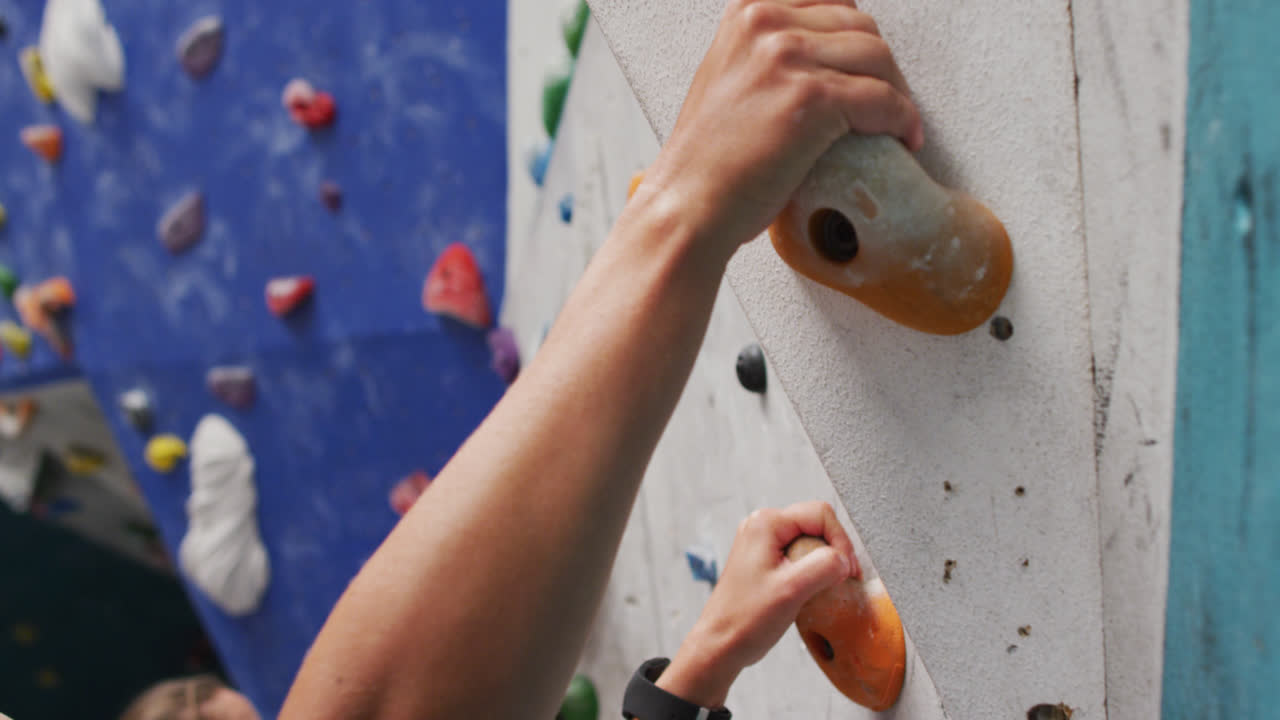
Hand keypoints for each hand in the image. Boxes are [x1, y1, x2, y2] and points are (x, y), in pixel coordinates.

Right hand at [636, 0, 922, 256]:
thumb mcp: (730, 77)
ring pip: (879, 59)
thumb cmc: (709, 160)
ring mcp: (788, 57)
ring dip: (897, 94)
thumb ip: (770, 53)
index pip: (832, 2)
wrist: (688, 205)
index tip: (866, 69)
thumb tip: (828, 55)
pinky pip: (883, 100)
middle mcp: (765, 23)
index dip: (856, 38)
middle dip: (882, 69)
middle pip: (862, 27)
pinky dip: (902, 121)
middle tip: (884, 104)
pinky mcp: (811, 98)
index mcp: (747, 12)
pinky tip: (902, 138)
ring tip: (895, 125)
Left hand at [657, 502, 857, 707]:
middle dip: (835, 552)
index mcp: (766, 523)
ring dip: (825, 563)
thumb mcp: (791, 590)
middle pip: (817, 525)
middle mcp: (763, 527)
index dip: (841, 542)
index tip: (846, 571)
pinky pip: (801, 555)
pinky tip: (813, 590)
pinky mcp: (766, 561)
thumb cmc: (745, 619)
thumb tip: (844, 559)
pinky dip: (813, 571)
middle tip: (841, 581)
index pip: (821, 514)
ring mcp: (763, 543)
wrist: (721, 644)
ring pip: (811, 541)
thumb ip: (824, 566)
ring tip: (827, 587)